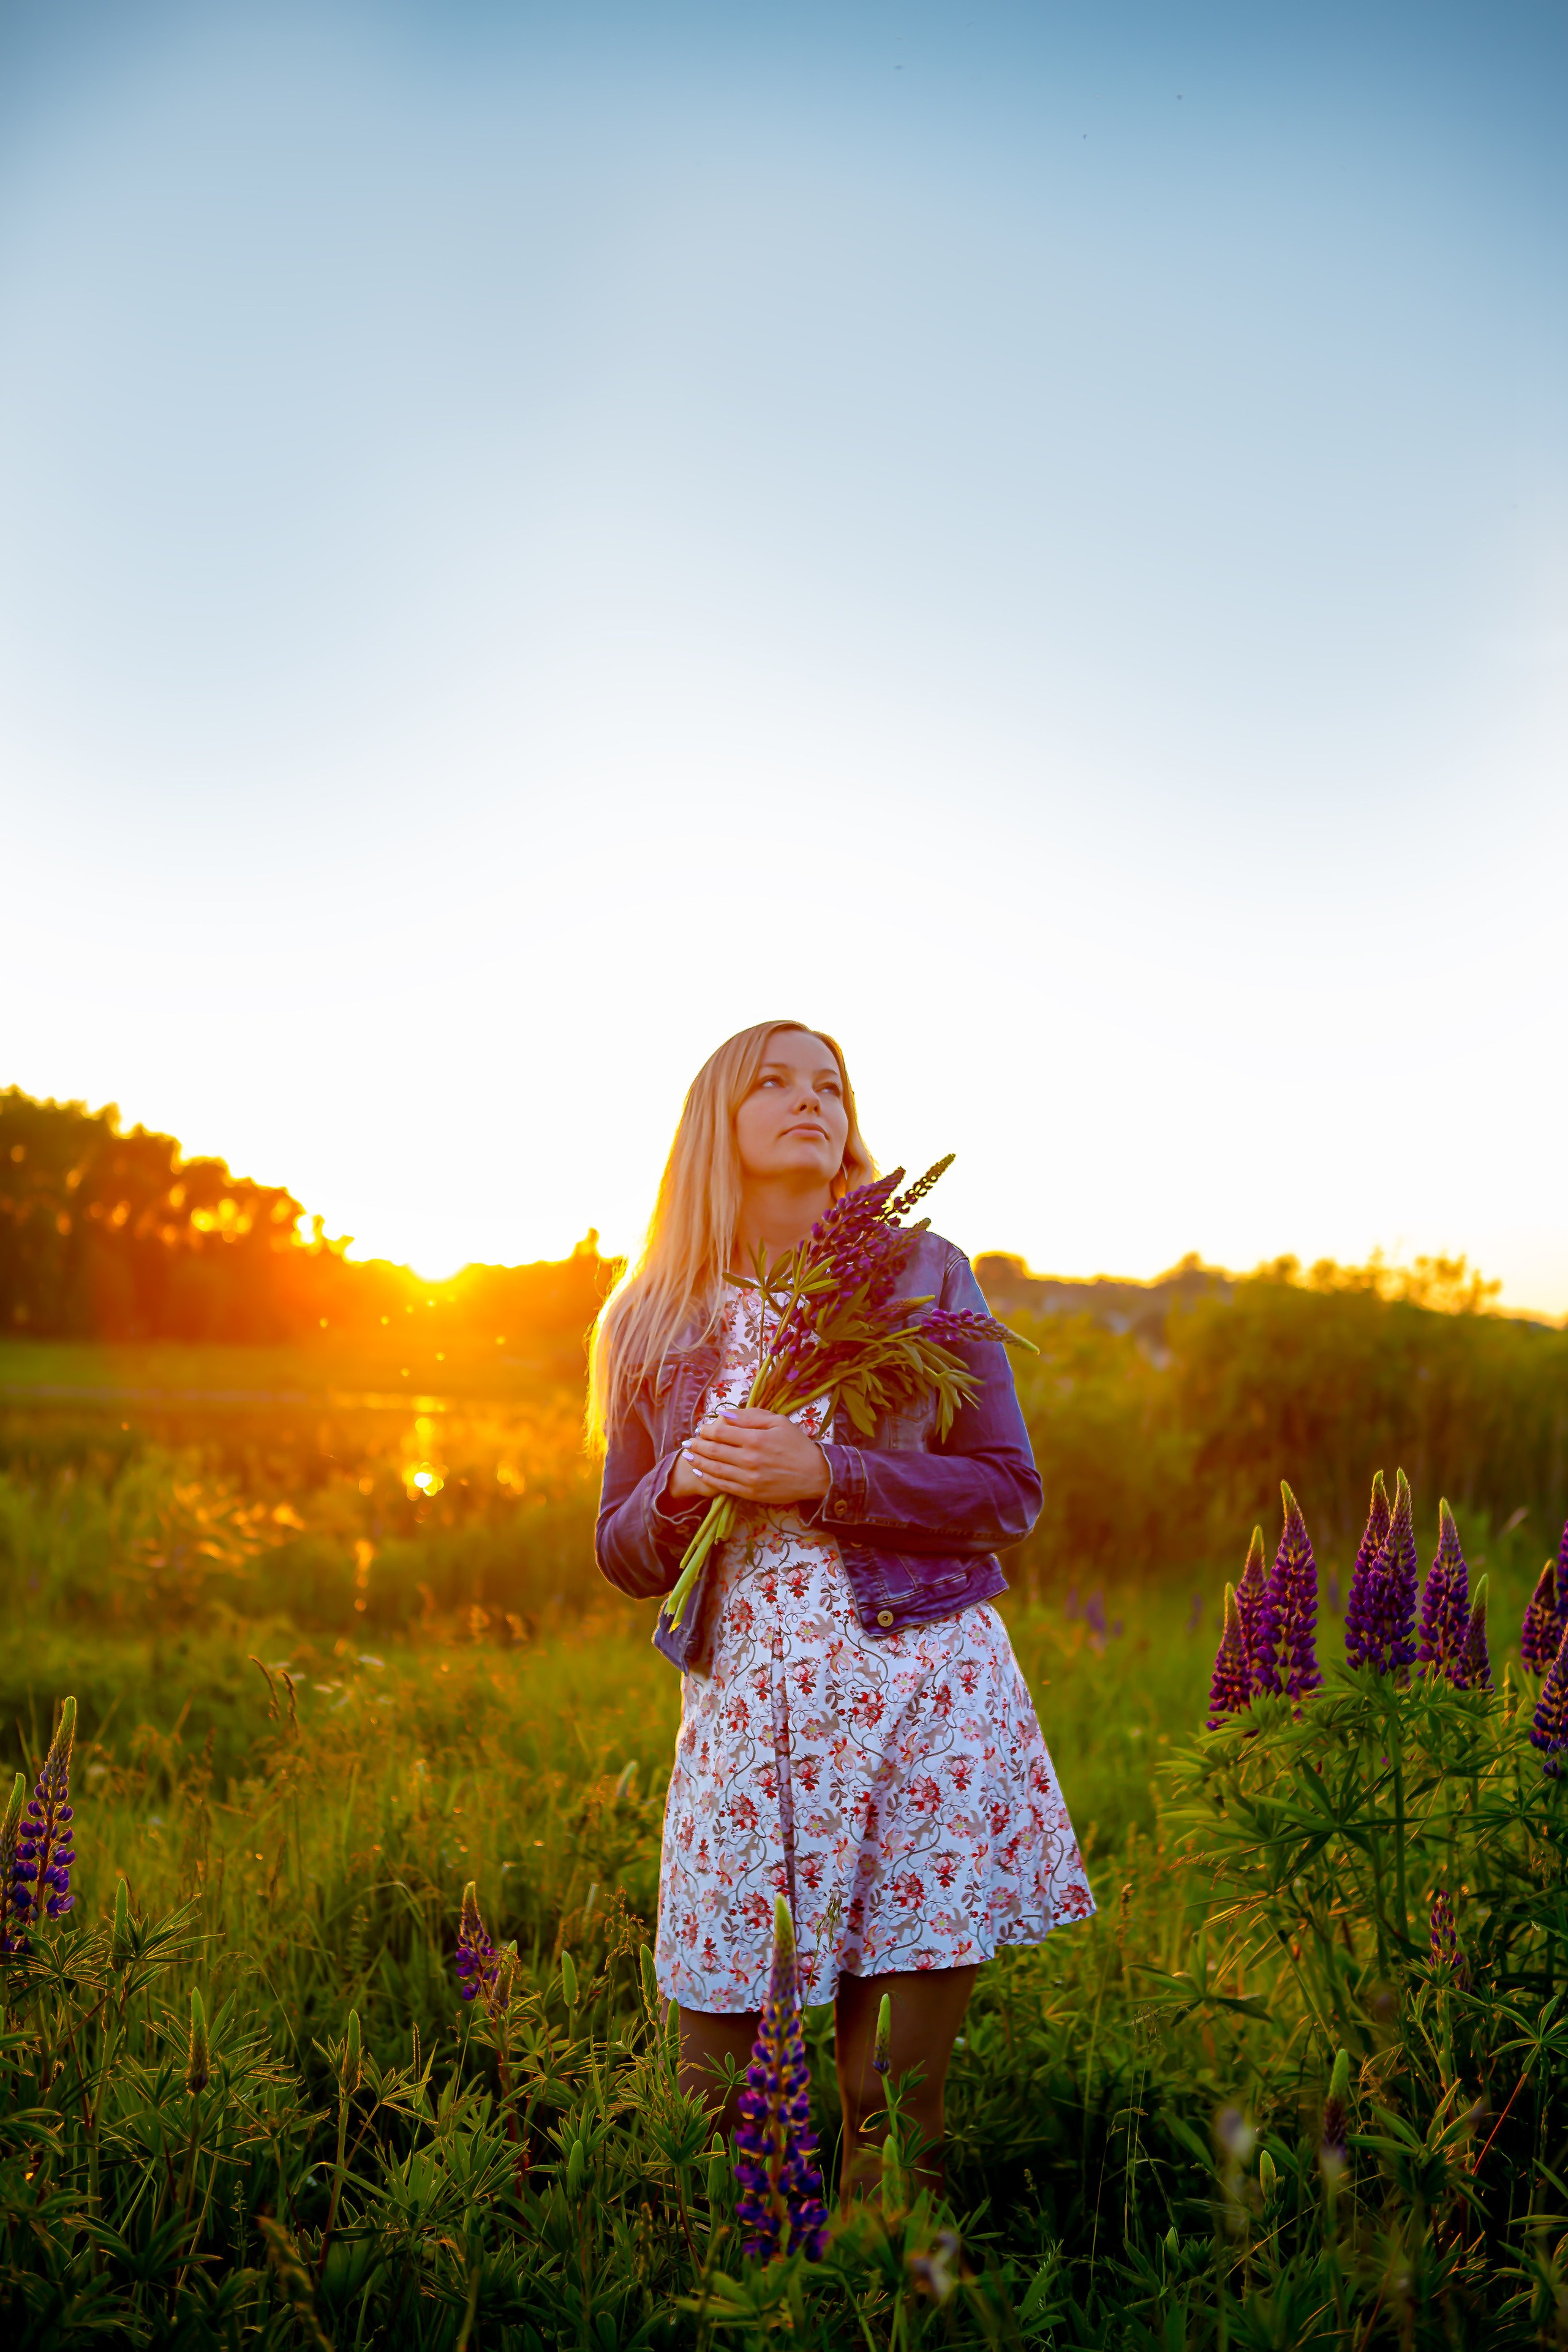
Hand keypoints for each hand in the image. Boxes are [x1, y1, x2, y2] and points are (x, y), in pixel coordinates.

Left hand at [667, 1407, 830, 1505]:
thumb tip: (725, 1415)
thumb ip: (750, 1416)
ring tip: (688, 1456)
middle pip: (714, 1450)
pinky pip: (723, 1485)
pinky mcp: (750, 1493)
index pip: (720, 1432)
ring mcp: (748, 1478)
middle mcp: (749, 1459)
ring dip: (698, 1461)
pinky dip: (709, 1478)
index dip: (706, 1429)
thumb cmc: (797, 1444)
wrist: (814, 1475)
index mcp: (755, 1439)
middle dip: (697, 1445)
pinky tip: (700, 1471)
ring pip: (715, 1469)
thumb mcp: (778, 1422)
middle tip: (687, 1442)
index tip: (701, 1428)